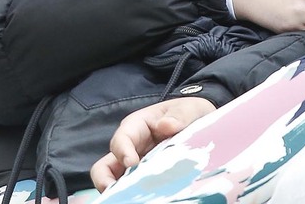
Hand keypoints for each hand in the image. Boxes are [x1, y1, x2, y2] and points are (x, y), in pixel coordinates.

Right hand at [90, 97, 216, 190]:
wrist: (199, 124)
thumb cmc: (188, 113)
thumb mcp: (188, 109)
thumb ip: (179, 116)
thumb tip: (166, 125)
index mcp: (136, 126)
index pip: (121, 139)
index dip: (123, 152)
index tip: (132, 164)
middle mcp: (130, 148)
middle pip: (105, 167)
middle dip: (105, 181)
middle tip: (117, 193)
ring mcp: (136, 165)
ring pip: (116, 181)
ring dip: (120, 192)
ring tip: (131, 199)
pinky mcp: (145, 178)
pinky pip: (134, 189)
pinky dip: (138, 195)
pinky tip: (150, 199)